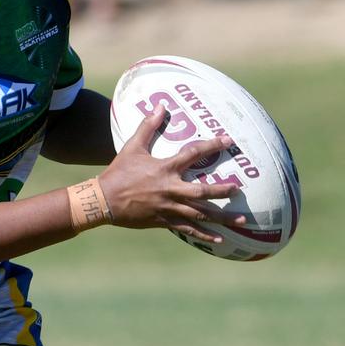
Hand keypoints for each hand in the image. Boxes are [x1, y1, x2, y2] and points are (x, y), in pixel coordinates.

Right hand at [98, 105, 245, 244]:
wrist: (104, 200)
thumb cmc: (119, 172)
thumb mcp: (132, 147)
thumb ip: (148, 126)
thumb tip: (160, 106)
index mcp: (165, 169)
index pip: (193, 154)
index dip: (212, 146)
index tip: (228, 141)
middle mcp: (170, 189)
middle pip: (203, 193)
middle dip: (223, 191)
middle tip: (239, 190)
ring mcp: (168, 207)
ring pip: (200, 214)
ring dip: (222, 217)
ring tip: (241, 220)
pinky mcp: (164, 221)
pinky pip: (188, 229)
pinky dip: (204, 235)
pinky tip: (219, 239)